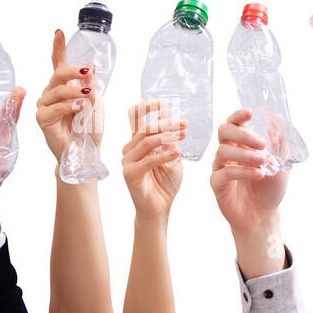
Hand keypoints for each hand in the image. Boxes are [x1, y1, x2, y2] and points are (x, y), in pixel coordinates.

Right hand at [36, 29, 96, 158]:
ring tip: (87, 98)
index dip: (58, 47)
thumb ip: (91, 86)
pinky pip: (54, 107)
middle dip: (74, 70)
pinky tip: (79, 108)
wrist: (85, 154)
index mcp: (64, 87)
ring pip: (56, 89)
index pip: (58, 63)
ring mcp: (45, 106)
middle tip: (89, 72)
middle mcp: (51, 93)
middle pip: (58, 74)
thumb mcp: (96, 104)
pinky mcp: (43, 119)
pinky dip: (68, 106)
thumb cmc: (89, 130)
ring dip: (75, 91)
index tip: (59, 31)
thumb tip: (91, 66)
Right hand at [122, 100, 184, 221]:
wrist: (159, 209)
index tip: (162, 102)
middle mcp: (129, 149)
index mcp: (138, 142)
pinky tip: (177, 153)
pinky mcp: (130, 174)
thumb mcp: (172, 155)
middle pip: (145, 127)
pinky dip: (164, 154)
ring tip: (182, 137)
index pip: (135, 116)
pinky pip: (148, 160)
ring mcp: (127, 161)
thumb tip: (167, 112)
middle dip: (167, 124)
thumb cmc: (165, 183)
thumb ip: (168, 136)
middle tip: (185, 125)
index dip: (146, 106)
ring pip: (146, 141)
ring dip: (167, 137)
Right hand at [211, 109, 288, 276]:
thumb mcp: (281, 164)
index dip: (238, 116)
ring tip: (263, 161)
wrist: (264, 216)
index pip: (233, 123)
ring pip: (223, 151)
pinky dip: (242, 172)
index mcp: (241, 143)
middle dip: (242, 134)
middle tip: (262, 143)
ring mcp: (220, 168)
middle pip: (224, 132)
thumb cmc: (270, 188)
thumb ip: (278, 142)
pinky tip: (259, 174)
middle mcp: (228, 152)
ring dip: (245, 154)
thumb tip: (277, 118)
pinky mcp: (217, 185)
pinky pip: (224, 173)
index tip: (250, 113)